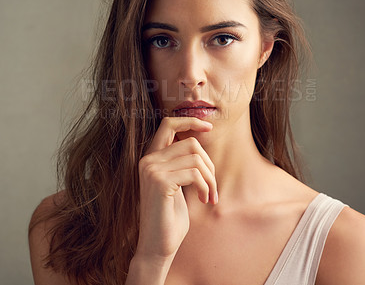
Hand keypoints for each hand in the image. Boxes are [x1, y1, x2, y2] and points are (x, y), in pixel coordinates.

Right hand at [135, 117, 217, 261]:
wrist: (157, 246)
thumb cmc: (170, 216)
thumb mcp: (177, 183)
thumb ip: (181, 162)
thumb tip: (198, 142)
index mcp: (151, 158)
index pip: (168, 124)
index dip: (189, 120)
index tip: (209, 126)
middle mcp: (148, 160)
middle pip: (191, 143)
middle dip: (209, 164)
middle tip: (213, 187)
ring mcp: (152, 170)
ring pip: (196, 158)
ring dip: (211, 179)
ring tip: (210, 196)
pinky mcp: (160, 182)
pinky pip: (195, 173)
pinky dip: (206, 186)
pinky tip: (204, 200)